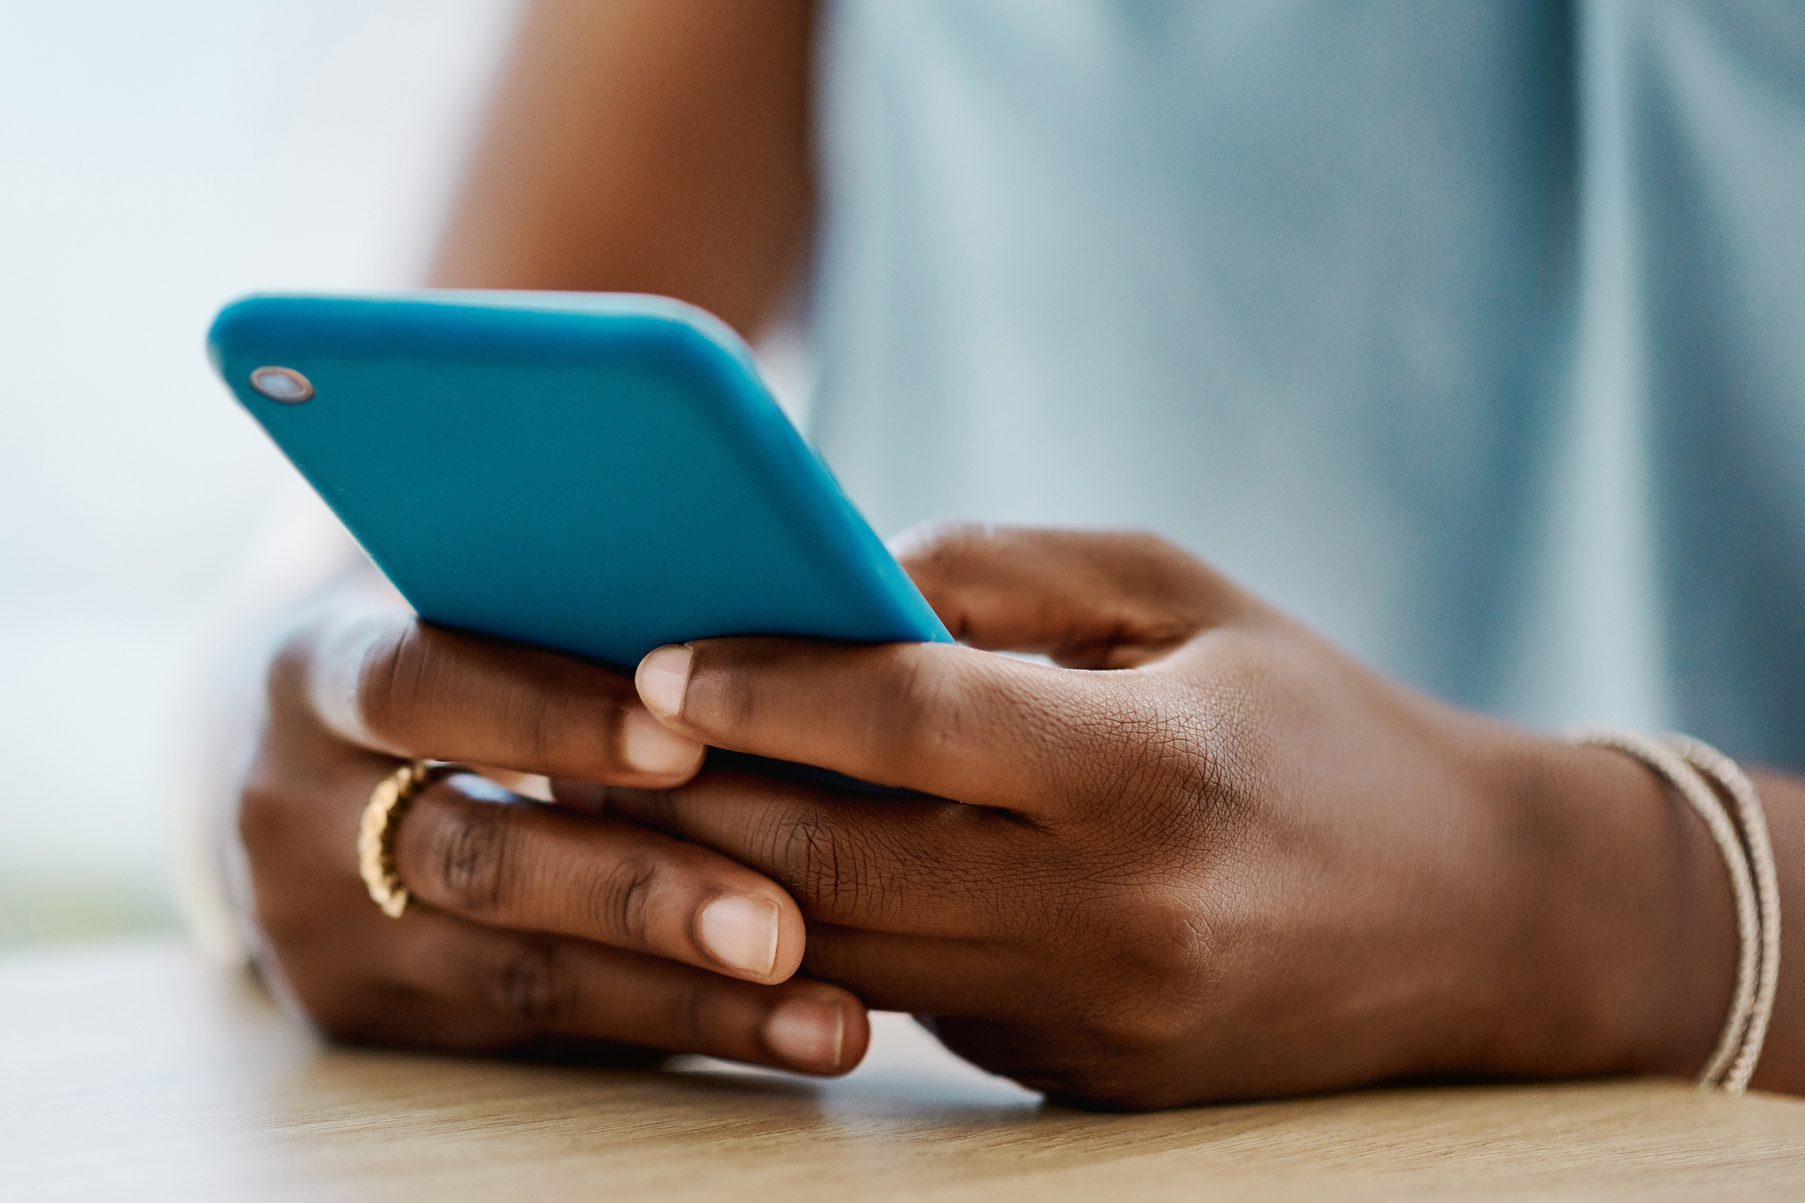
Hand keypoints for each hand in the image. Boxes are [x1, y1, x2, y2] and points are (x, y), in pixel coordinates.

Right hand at [230, 580, 867, 1074]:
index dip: (550, 714)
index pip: (420, 683)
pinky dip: (677, 1026)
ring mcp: (326, 932)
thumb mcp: (473, 613)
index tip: (686, 739)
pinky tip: (784, 1028)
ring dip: (690, 996)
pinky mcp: (374, 1020)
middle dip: (639, 892)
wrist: (320, 772)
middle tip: (778, 925)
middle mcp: (295, 809)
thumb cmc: (462, 658)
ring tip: (826, 1016)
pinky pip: (545, 1032)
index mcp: (317, 672)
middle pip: (475, 856)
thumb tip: (792, 623)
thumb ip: (578, 618)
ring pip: (522, 973)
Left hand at [589, 525, 1737, 1107]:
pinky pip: (914, 1002)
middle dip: (692, 804)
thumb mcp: (1185, 599)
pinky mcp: (1080, 1079)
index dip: (766, 687)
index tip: (655, 659)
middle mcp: (1120, 917)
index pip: (910, 727)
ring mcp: (1096, 1021)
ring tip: (638, 809)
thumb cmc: (1312, 720)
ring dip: (725, 886)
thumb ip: (1006, 576)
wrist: (1475, 918)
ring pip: (850, 955)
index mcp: (1152, 772)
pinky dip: (827, 937)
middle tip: (590, 743)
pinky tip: (766, 873)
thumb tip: (837, 583)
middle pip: (838, 864)